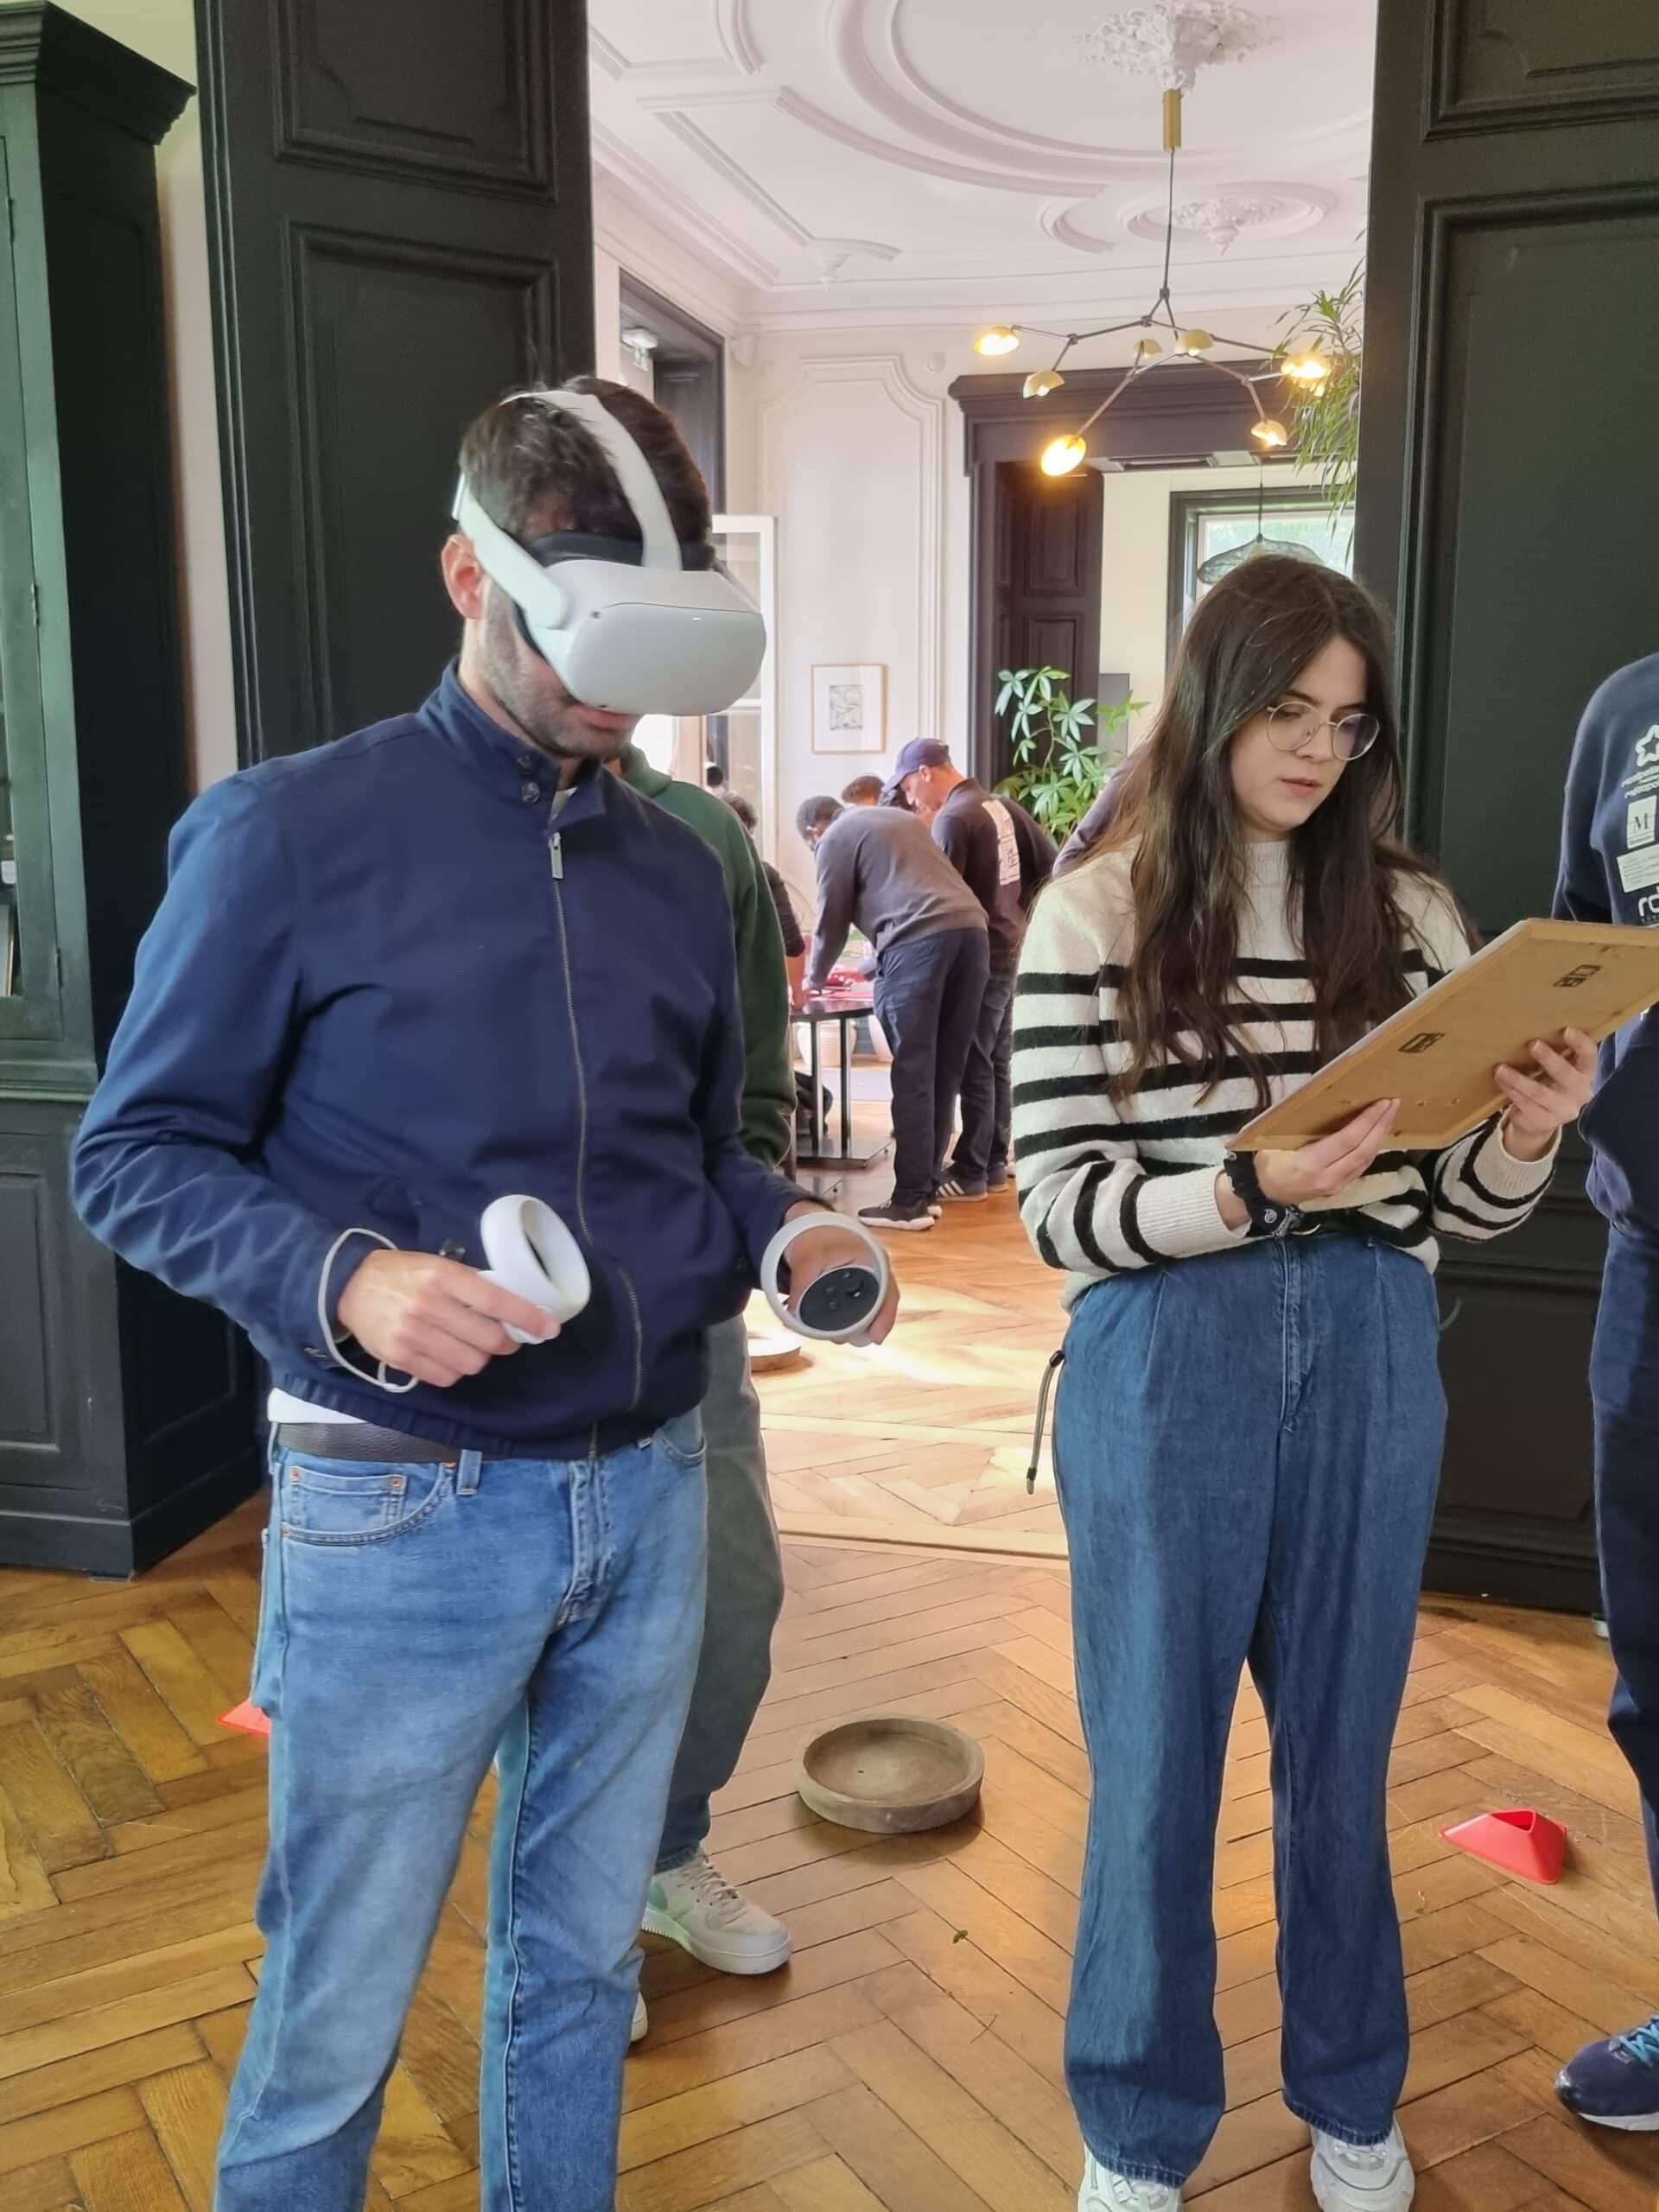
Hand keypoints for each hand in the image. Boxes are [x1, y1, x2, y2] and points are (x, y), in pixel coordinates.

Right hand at [335, 1250, 557, 1389]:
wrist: (348, 1286)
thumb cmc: (402, 1273)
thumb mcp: (437, 1265)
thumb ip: (470, 1285)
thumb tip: (513, 1309)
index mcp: (443, 1276)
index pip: (496, 1300)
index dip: (528, 1317)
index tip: (549, 1327)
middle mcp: (428, 1306)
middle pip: (488, 1339)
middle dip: (506, 1343)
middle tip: (506, 1339)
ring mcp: (412, 1335)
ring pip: (470, 1363)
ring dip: (481, 1358)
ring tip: (474, 1347)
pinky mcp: (400, 1358)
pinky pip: (445, 1377)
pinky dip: (456, 1371)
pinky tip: (451, 1356)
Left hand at [780, 1204, 898, 1343]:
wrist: (809, 1225)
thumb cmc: (816, 1236)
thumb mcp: (808, 1258)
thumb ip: (801, 1285)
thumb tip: (794, 1315)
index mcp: (874, 1261)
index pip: (887, 1295)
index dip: (884, 1318)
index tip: (876, 1338)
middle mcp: (876, 1273)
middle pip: (879, 1307)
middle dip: (864, 1327)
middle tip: (843, 1340)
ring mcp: (866, 1281)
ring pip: (868, 1310)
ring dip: (852, 1325)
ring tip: (833, 1336)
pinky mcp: (853, 1288)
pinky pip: (856, 1308)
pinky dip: (846, 1319)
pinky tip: (831, 1329)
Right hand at [1216, 1098, 1400, 1228]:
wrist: (1264, 1196)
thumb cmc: (1267, 1164)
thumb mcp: (1273, 1143)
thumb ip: (1297, 1128)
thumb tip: (1317, 1101)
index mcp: (1311, 1165)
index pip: (1347, 1140)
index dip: (1367, 1121)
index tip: (1381, 1103)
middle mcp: (1328, 1178)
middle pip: (1363, 1150)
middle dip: (1380, 1125)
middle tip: (1393, 1104)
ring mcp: (1336, 1186)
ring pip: (1366, 1160)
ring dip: (1380, 1136)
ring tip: (1389, 1115)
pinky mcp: (1340, 1188)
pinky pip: (1361, 1166)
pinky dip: (1372, 1148)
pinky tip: (1377, 1134)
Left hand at [1495, 1028, 1596, 1159]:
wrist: (1541, 1120)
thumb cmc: (1550, 1083)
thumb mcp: (1558, 1069)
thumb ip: (1556, 1054)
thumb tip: (1532, 1025)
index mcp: (1585, 1074)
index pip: (1589, 1057)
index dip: (1580, 1044)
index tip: (1566, 1030)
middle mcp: (1579, 1093)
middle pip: (1565, 1075)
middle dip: (1549, 1059)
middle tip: (1532, 1044)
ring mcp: (1562, 1110)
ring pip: (1538, 1092)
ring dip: (1517, 1079)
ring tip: (1500, 1068)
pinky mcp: (1543, 1122)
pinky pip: (1524, 1104)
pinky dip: (1510, 1090)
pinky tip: (1500, 1080)